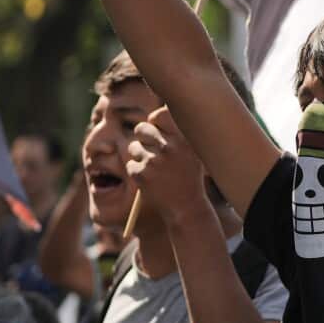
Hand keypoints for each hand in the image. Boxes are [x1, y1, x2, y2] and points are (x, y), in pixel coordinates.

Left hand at [126, 108, 209, 223]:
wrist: (186, 207)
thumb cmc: (189, 177)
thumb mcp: (192, 153)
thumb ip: (177, 133)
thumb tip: (155, 115)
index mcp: (182, 139)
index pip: (158, 116)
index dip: (154, 122)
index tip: (157, 129)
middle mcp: (168, 148)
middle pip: (141, 129)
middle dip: (143, 138)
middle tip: (151, 150)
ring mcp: (153, 161)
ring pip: (133, 148)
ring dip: (139, 156)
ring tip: (153, 169)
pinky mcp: (140, 174)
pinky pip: (130, 165)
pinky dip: (137, 172)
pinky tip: (150, 181)